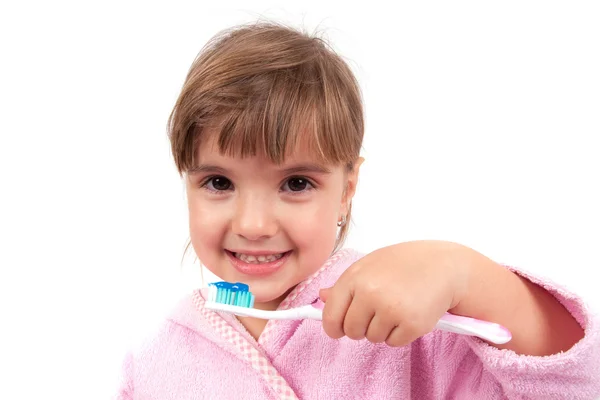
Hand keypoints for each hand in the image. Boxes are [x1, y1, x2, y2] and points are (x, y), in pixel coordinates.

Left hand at [320, 241, 470, 346]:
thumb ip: (346, 284)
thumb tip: (322, 296)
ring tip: (396, 307)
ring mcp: (391, 310)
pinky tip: (408, 313)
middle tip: (377, 312)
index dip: (333, 327)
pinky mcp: (411, 324)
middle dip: (361, 327)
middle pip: (351, 331)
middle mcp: (371, 294)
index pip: (331, 315)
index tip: (337, 329)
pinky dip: (399, 333)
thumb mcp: (371, 265)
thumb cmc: (405, 263)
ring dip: (382, 329)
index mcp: (355, 277)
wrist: (444, 265)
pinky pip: (393, 342)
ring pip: (373, 338)